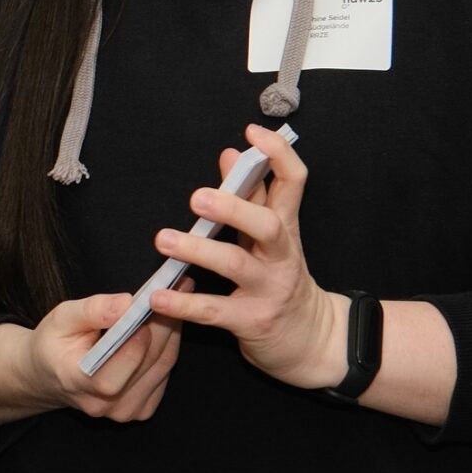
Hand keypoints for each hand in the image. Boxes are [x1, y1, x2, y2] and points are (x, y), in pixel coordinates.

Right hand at [0, 284, 192, 431]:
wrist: (49, 376)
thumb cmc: (54, 344)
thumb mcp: (61, 318)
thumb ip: (92, 311)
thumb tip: (126, 303)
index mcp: (79, 383)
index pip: (120, 365)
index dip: (140, 336)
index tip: (154, 303)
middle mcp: (105, 405)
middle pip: (147, 362)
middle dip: (164, 322)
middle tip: (178, 288)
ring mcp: (124, 412)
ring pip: (162, 366)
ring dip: (172, 331)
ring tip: (178, 299)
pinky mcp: (139, 410)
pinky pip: (164, 374)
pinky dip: (169, 347)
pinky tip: (166, 324)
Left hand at [148, 124, 345, 388]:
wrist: (313, 341)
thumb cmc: (281, 279)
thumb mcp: (272, 237)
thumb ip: (252, 198)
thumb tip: (230, 153)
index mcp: (286, 227)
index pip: (294, 182)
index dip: (278, 154)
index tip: (253, 131)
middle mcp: (281, 255)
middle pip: (266, 224)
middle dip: (234, 208)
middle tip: (197, 197)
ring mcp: (268, 289)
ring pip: (236, 264)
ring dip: (198, 250)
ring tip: (164, 240)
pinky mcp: (252, 321)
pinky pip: (215, 310)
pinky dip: (184, 303)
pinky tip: (158, 296)